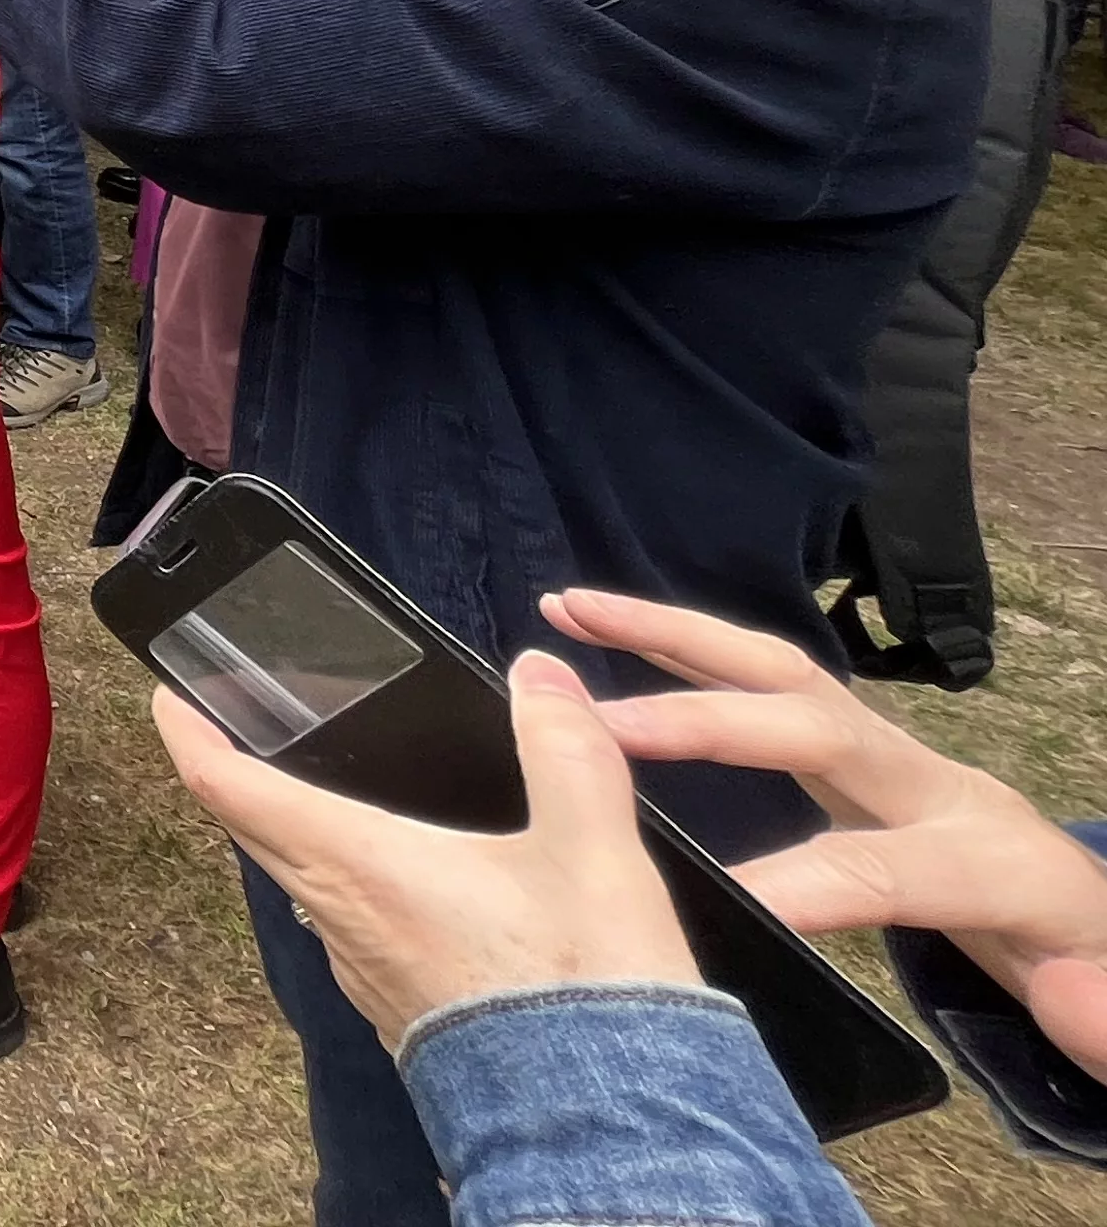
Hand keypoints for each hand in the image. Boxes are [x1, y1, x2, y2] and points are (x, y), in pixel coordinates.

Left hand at [153, 649, 697, 1050]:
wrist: (602, 1131)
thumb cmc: (581, 992)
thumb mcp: (591, 851)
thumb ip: (565, 749)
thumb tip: (541, 675)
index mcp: (355, 864)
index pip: (228, 788)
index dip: (188, 733)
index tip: (167, 695)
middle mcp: (338, 919)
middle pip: (254, 830)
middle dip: (236, 771)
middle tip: (236, 723)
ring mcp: (363, 971)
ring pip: (302, 882)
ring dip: (295, 832)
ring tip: (321, 787)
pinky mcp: (400, 1009)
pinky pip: (349, 929)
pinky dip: (350, 884)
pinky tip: (402, 876)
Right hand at [547, 586, 1106, 1073]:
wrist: (1097, 918)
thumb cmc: (1086, 964)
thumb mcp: (1105, 997)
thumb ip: (1100, 1012)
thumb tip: (1075, 999)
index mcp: (990, 858)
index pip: (884, 866)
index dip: (800, 885)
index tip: (710, 903)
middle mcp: (935, 783)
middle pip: (816, 725)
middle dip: (706, 721)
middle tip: (599, 727)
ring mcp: (894, 753)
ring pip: (783, 675)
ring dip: (672, 636)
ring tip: (570, 611)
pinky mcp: (856, 746)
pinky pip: (764, 682)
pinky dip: (684, 648)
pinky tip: (607, 629)